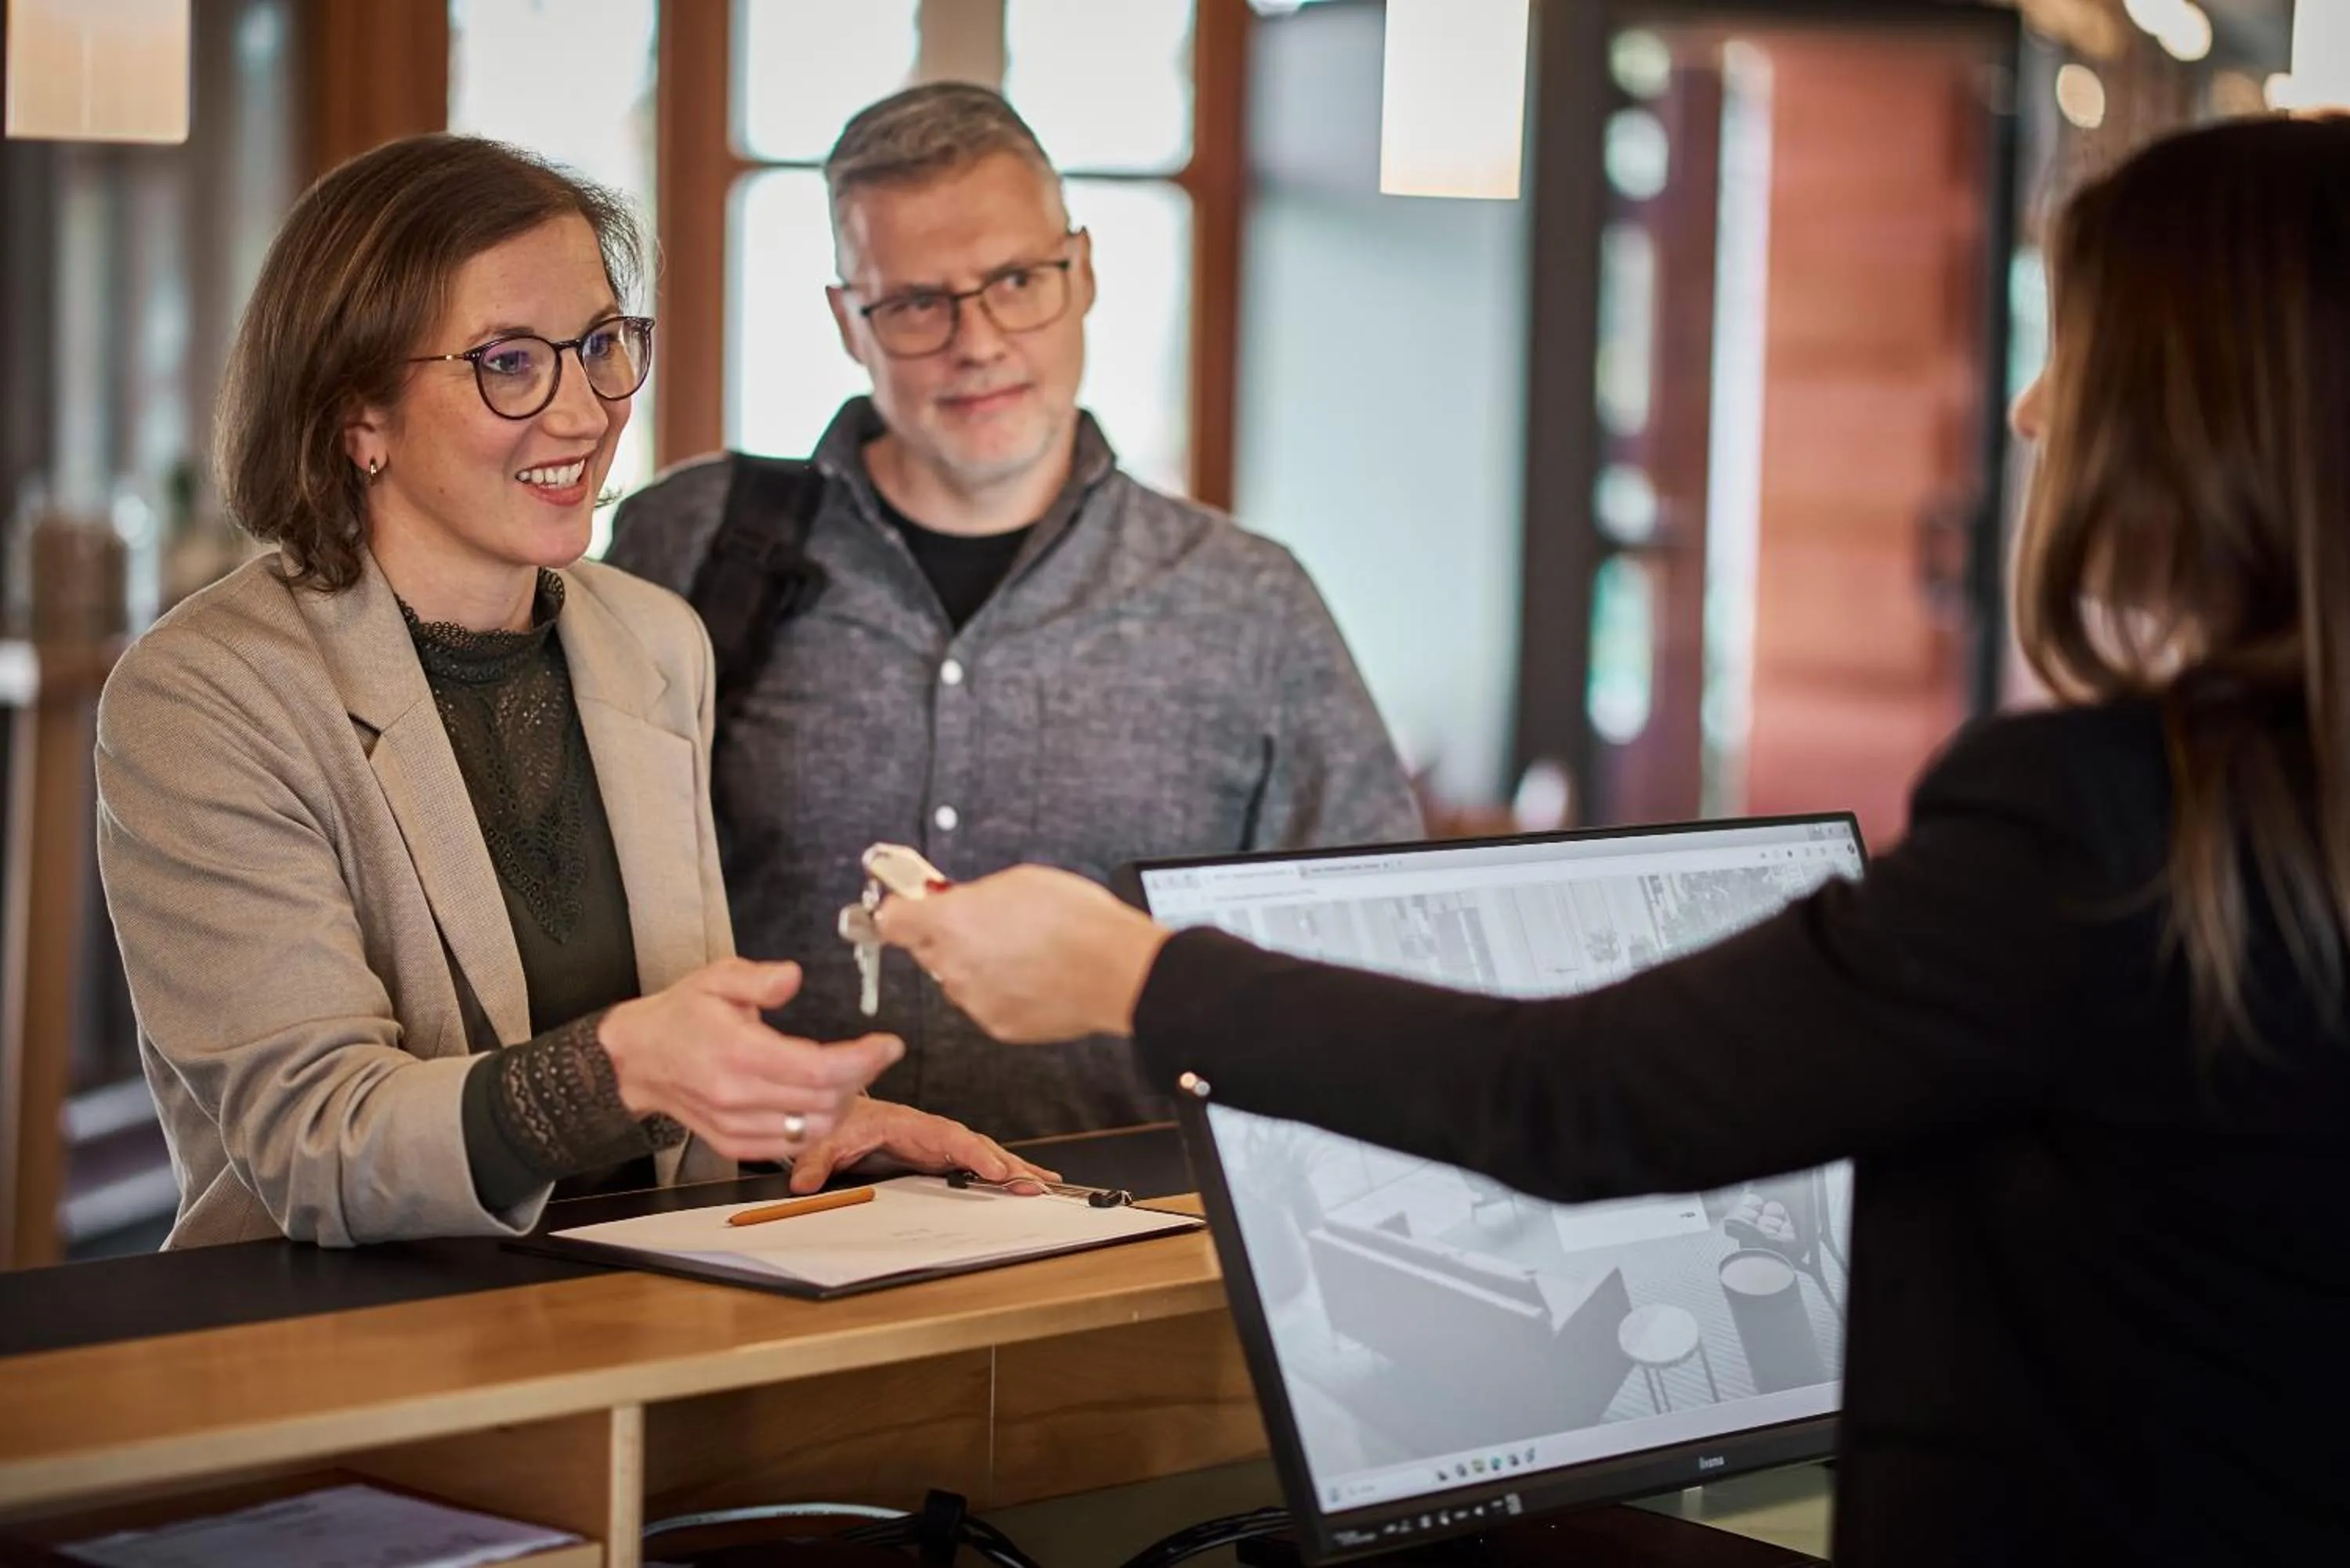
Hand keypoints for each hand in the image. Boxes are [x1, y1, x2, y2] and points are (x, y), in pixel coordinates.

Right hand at [597, 958, 902, 1162]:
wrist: (637, 1059)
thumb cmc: (681, 1016)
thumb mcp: (716, 978)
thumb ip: (758, 977)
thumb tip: (793, 977)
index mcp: (737, 1053)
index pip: (817, 1069)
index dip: (863, 1060)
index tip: (889, 1045)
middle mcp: (737, 1096)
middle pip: (823, 1102)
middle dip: (860, 1077)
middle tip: (871, 1054)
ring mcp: (734, 1126)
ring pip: (813, 1129)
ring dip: (842, 1104)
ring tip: (847, 1074)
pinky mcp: (734, 1144)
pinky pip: (791, 1146)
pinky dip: (816, 1125)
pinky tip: (820, 1099)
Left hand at [784, 1097, 1061, 1193]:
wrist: (840, 1113)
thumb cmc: (841, 1119)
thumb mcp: (827, 1136)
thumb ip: (818, 1158)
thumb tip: (804, 1182)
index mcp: (911, 1124)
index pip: (950, 1137)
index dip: (975, 1153)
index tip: (997, 1170)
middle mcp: (933, 1134)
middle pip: (978, 1146)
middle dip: (1008, 1164)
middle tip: (1035, 1184)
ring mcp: (940, 1146)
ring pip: (983, 1155)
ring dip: (1014, 1169)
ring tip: (1044, 1185)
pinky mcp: (940, 1158)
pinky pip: (975, 1165)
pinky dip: (1003, 1172)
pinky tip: (1023, 1183)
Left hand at [872, 866, 1169, 1043]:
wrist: (1116, 969)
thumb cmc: (1076, 920)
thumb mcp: (1019, 881)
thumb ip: (975, 895)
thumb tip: (961, 901)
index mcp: (950, 923)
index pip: (891, 920)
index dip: (901, 910)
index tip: (906, 905)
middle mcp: (953, 966)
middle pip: (928, 950)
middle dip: (949, 936)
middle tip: (985, 923)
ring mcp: (974, 1000)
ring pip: (959, 979)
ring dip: (979, 966)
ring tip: (1024, 951)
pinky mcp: (998, 1025)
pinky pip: (987, 1003)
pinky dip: (1003, 991)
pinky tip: (1034, 975)